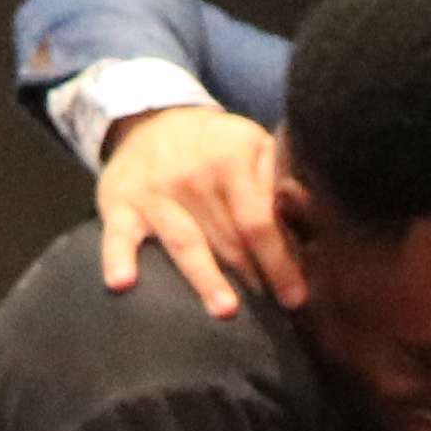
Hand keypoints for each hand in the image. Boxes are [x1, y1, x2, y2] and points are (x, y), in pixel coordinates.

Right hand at [96, 103, 298, 317]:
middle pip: (229, 240)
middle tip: (273, 310)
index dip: (280, 260)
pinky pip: (118, 235)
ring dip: (206, 277)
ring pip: (185, 243)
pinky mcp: (119, 204)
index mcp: (231, 159)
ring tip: (226, 310)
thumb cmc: (214, 147)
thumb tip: (313, 218)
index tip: (296, 296)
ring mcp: (154, 192)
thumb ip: (280, 181)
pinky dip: (118, 258)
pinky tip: (121, 284)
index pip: (260, 220)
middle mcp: (192, 176)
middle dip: (254, 277)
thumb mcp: (253, 146)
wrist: (149, 120)